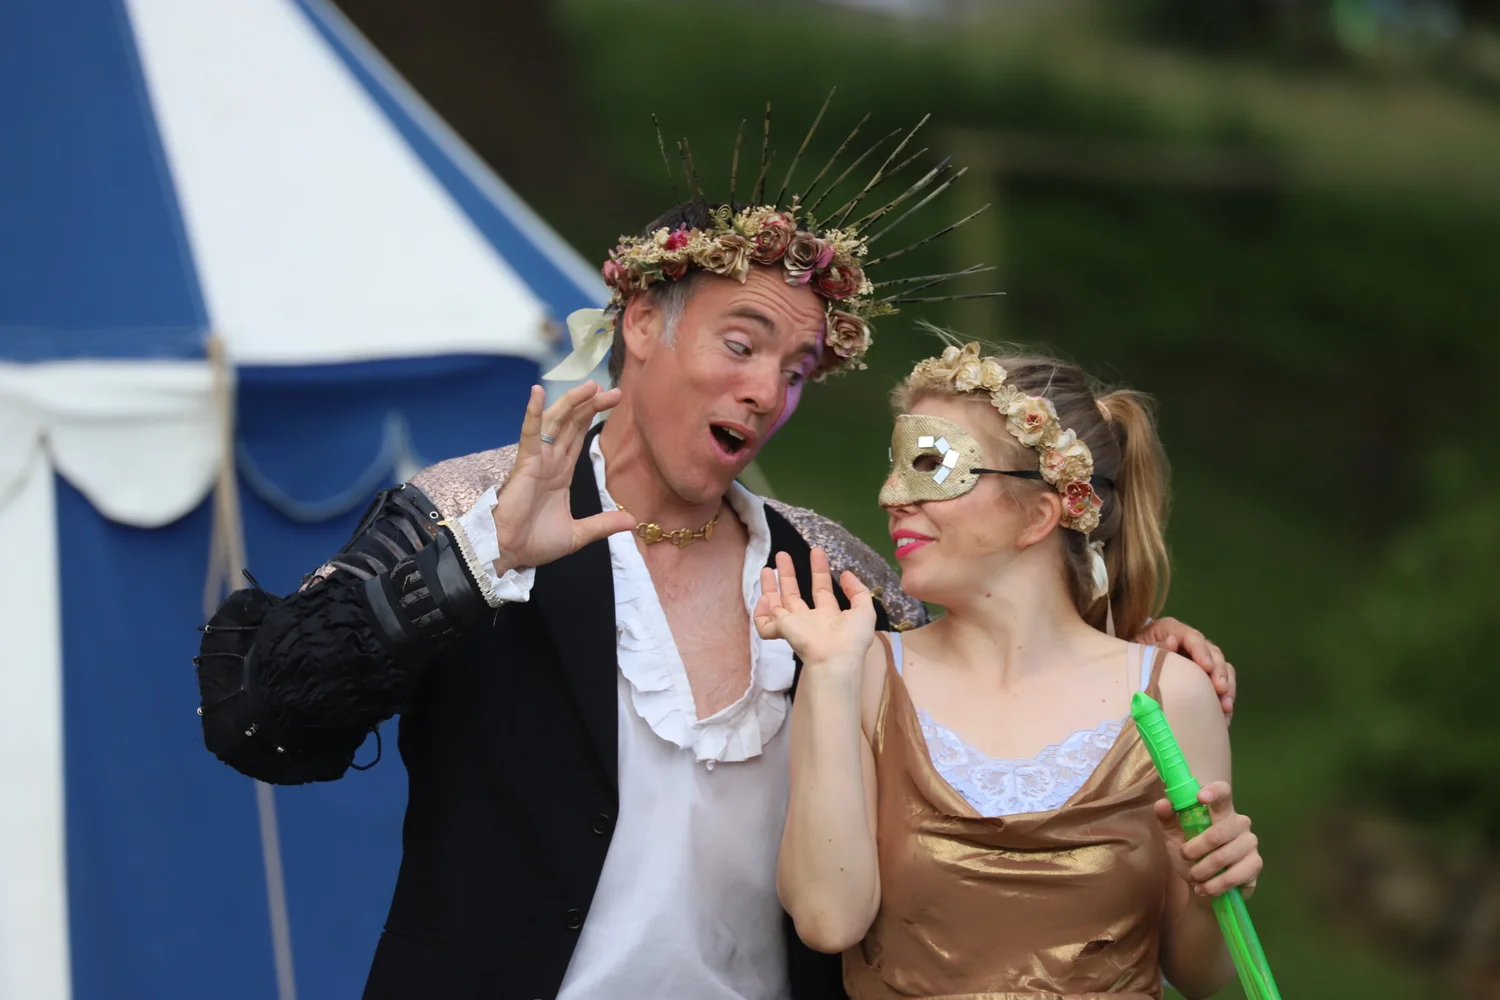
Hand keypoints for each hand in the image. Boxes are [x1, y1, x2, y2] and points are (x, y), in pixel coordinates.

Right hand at [491, 383, 634, 567]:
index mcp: (561, 474)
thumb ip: (602, 524)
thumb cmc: (535, 543)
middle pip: (572, 425)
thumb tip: (632, 521)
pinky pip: (530, 434)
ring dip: (572, 402)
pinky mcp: (525, 463)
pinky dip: (533, 412)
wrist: (509, 553)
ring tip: (591, 386)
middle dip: (591, 406)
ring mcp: (537, 460)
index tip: (611, 401)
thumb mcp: (578, 534)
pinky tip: (537, 392)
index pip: (578, 438)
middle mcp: (550, 462)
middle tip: (613, 390)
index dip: (591, 418)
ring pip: (556, 423)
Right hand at [754, 548, 876, 672]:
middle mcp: (809, 620)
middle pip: (794, 594)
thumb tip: (846, 574)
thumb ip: (858, 591)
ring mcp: (793, 625)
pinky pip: (765, 624)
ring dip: (770, 585)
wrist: (836, 658)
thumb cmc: (852, 638)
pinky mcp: (782, 629)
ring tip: (766, 567)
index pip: (821, 590)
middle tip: (782, 554)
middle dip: (788, 574)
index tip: (817, 551)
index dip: (819, 571)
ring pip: (776, 604)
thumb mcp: (865, 611)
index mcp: (829, 616)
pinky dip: (761, 613)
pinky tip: (765, 598)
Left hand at [1135, 617, 1235, 721]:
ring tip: (1225, 706)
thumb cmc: (1130, 656)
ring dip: (1227, 686)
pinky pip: (1222, 684)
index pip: (1191, 636)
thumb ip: (1155, 648)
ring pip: (1222, 667)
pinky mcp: (1204, 677)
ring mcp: (1199, 659)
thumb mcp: (1136, 650)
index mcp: (1171, 630)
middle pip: (1212, 652)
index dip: (1201, 650)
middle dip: (1219, 671)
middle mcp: (1190, 642)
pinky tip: (1225, 713)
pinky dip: (1225, 697)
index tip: (1207, 667)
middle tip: (1220, 689)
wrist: (1127, 668)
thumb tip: (1172, 642)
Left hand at [1154, 781, 1260, 900]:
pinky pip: (1234, 876)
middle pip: (1218, 833)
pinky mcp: (1255, 864)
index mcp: (1220, 810)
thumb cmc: (1191, 853)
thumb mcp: (1173, 835)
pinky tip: (1204, 888)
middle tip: (1185, 856)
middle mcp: (1239, 822)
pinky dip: (1214, 885)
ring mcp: (1250, 843)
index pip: (1224, 792)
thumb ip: (1167, 818)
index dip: (1214, 792)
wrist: (1204, 885)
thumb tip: (1163, 803)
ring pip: (1224, 857)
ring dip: (1202, 870)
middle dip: (1195, 849)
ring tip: (1193, 876)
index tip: (1199, 797)